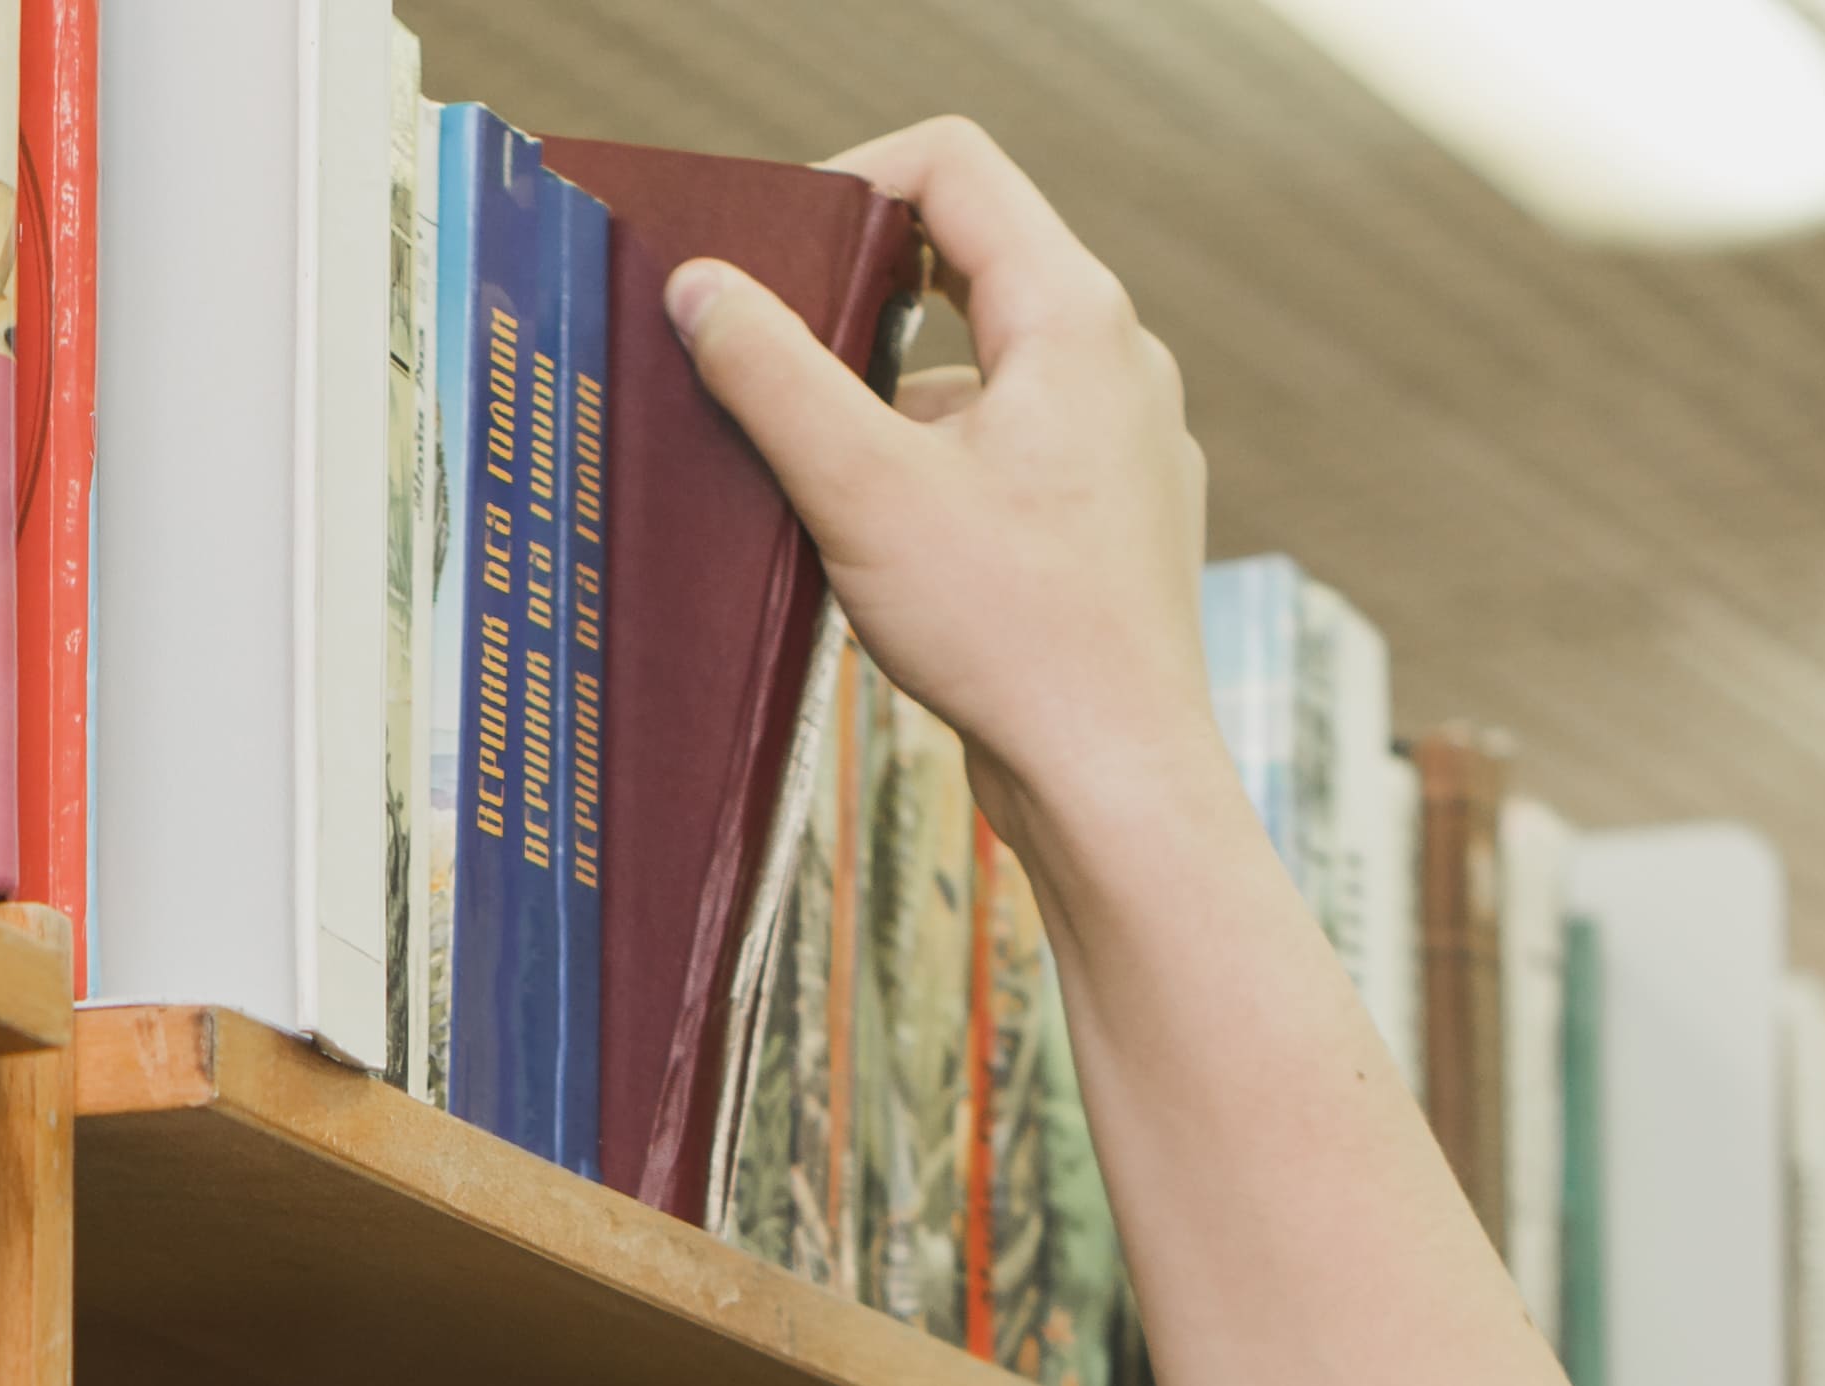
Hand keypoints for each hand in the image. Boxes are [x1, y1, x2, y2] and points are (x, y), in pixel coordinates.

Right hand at [669, 121, 1223, 862]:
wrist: (1115, 779)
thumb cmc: (1014, 637)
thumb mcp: (862, 491)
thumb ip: (773, 376)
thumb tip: (701, 288)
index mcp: (1071, 314)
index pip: (952, 166)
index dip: (848, 183)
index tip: (774, 257)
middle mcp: (1115, 356)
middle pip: (969, 256)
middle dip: (861, 295)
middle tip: (777, 352)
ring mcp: (1123, 436)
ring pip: (984, 365)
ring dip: (893, 398)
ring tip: (821, 477)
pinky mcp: (1111, 512)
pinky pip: (1011, 444)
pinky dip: (936, 465)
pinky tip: (886, 547)